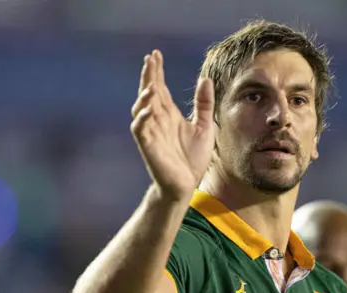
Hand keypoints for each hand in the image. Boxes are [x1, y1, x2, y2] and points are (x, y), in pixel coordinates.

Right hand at [130, 50, 214, 200]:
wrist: (186, 184)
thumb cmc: (192, 158)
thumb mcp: (204, 126)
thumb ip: (204, 104)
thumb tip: (205, 79)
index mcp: (169, 114)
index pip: (160, 88)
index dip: (157, 71)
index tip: (156, 54)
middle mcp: (158, 120)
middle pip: (149, 93)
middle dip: (149, 76)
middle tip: (150, 59)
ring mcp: (151, 132)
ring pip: (141, 109)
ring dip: (145, 96)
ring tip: (152, 84)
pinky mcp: (148, 146)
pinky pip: (140, 130)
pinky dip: (142, 119)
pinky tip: (148, 110)